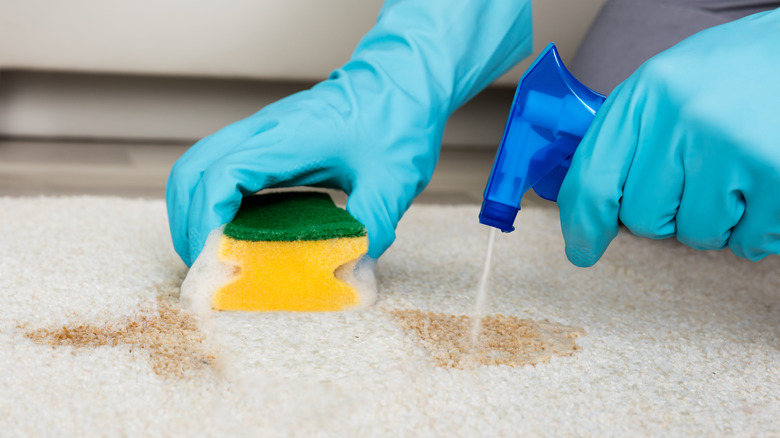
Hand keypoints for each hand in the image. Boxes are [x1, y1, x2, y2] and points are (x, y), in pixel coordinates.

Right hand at [167, 0, 532, 265]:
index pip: (220, 177)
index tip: (214, 260)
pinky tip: (235, 229)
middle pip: (191, 171)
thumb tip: (351, 269)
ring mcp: (262, 132)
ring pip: (199, 166)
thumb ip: (371, 227)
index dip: (205, 222)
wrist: (404, 78)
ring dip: (194, 209)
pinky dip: (214, 200)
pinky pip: (222, 168)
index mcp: (287, 138)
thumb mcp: (394, 181)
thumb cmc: (399, 118)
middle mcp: (264, 131)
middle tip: (206, 265)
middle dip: (187, 222)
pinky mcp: (269, 140)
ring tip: (213, 252)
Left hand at [558, 9, 779, 266]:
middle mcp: (684, 118)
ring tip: (736, 173)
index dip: (583, 224)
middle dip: (667, 212)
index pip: (592, 179)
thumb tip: (587, 209)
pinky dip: (755, 227)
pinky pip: (747, 241)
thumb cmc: (734, 74)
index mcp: (647, 94)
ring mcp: (734, 147)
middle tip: (698, 176)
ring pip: (696, 234)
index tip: (582, 249)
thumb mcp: (667, 88)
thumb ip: (627, 139)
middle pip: (644, 218)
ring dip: (715, 220)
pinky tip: (763, 186)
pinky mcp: (778, 174)